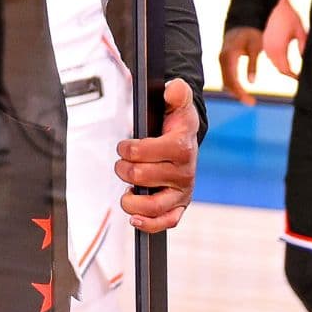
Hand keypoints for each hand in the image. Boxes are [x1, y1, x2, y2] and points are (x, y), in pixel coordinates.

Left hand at [116, 78, 198, 231]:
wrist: (188, 140)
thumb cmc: (177, 123)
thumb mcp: (178, 103)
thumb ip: (176, 93)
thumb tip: (174, 88)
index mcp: (181, 147)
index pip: (144, 151)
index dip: (128, 148)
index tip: (124, 146)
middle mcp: (184, 172)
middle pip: (141, 176)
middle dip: (124, 169)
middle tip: (123, 164)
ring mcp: (182, 191)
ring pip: (153, 204)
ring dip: (132, 199)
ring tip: (126, 192)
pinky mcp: (179, 206)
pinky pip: (167, 221)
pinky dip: (150, 223)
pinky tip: (135, 219)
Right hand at [219, 27, 263, 104]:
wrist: (243, 22)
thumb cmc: (251, 33)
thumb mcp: (255, 47)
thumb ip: (252, 65)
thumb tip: (251, 82)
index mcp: (228, 56)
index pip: (231, 80)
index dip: (240, 92)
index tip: (251, 101)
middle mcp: (222, 59)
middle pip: (227, 82)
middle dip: (238, 94)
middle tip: (251, 103)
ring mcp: (221, 60)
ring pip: (225, 80)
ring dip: (235, 91)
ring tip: (249, 100)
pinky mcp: (224, 61)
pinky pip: (226, 76)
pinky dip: (233, 85)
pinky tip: (242, 91)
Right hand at [261, 0, 306, 79]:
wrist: (274, 4)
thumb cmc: (289, 16)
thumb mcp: (300, 32)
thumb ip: (303, 47)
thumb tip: (305, 60)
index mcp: (278, 48)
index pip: (286, 70)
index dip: (294, 76)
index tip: (302, 79)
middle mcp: (269, 49)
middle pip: (280, 68)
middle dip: (289, 73)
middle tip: (300, 77)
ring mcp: (265, 45)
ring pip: (274, 63)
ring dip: (283, 67)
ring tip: (294, 70)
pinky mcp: (263, 42)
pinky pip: (271, 57)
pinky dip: (278, 61)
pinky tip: (286, 59)